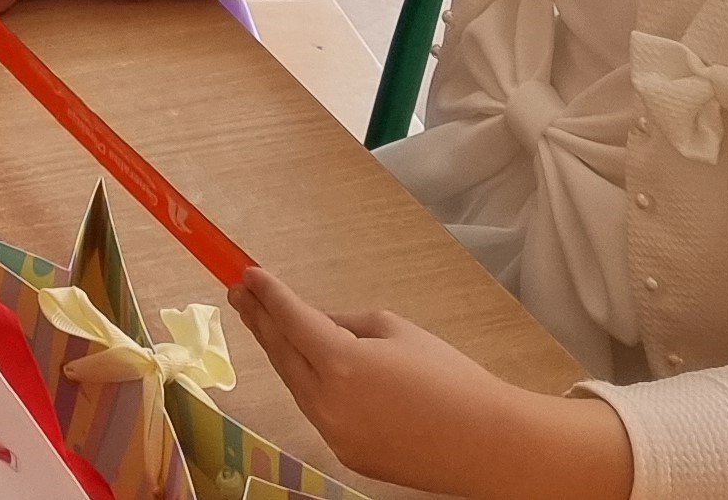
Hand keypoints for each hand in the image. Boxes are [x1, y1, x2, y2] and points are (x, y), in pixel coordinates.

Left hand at [231, 271, 625, 497]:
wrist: (488, 445)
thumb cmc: (451, 378)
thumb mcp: (396, 331)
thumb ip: (347, 324)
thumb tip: (317, 323)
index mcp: (340, 364)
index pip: (291, 320)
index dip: (268, 294)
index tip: (246, 273)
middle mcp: (325, 402)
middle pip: (282, 353)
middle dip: (259, 319)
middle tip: (239, 292)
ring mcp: (332, 434)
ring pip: (295, 384)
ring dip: (280, 352)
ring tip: (262, 321)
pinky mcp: (346, 454)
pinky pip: (317, 410)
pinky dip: (307, 384)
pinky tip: (305, 365)